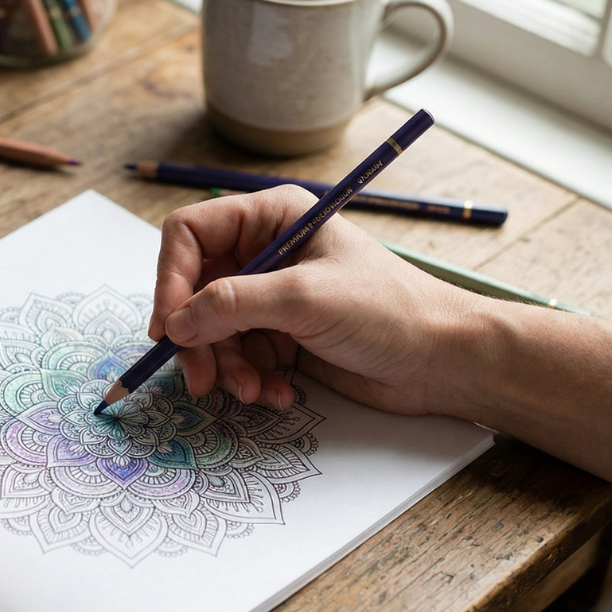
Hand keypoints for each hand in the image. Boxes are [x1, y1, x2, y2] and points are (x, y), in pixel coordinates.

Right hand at [149, 186, 477, 415]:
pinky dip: (250, 381)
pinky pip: (239, 359)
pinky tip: (278, 393)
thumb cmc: (389, 309)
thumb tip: (175, 325)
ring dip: (225, 367)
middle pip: (194, 291)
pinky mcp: (281, 338)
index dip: (171, 280)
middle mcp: (264, 253)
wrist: (443, 361)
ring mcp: (271, 298)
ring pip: (212, 332)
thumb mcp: (305, 298)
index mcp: (271, 218)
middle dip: (197, 338)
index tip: (168, 328)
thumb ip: (233, 304)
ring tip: (252, 391)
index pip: (190, 235)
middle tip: (200, 378)